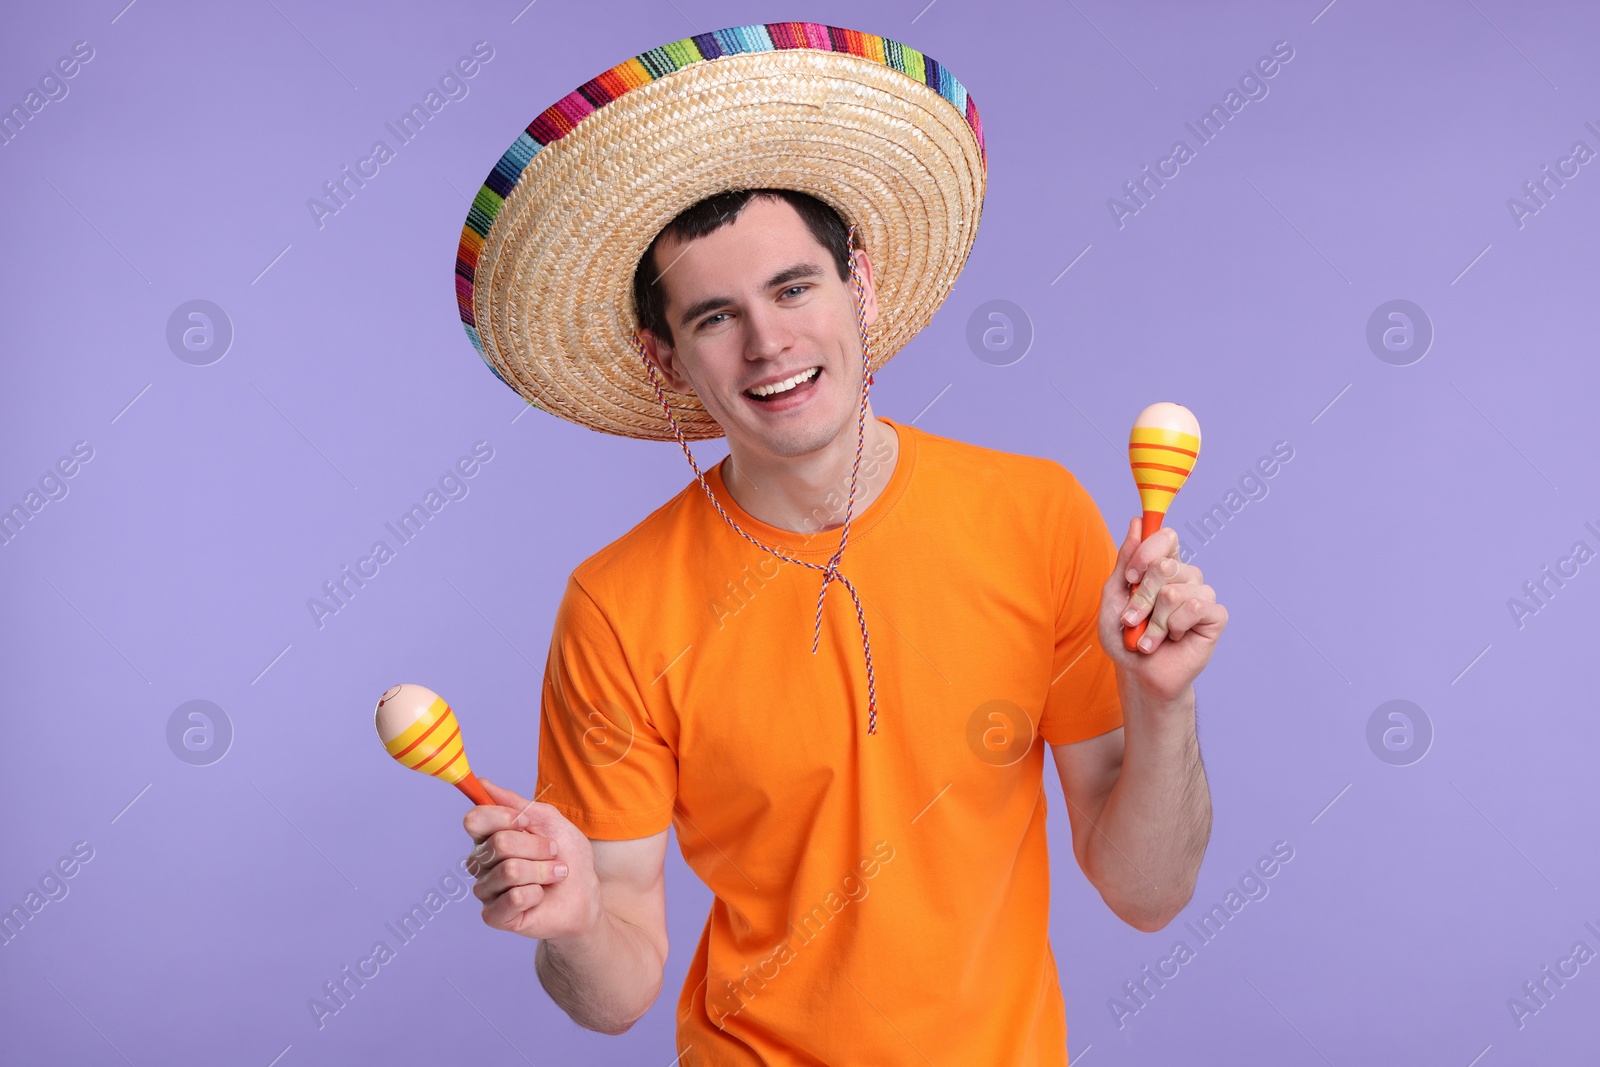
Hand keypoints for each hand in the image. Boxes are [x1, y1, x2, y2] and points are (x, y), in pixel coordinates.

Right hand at [463, 778, 599, 941]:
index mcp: (489, 837)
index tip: (528, 821)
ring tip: (555, 874)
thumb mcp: (548, 821)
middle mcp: (481, 863)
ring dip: (543, 871)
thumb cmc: (567, 856)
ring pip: (509, 870)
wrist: (584, 894)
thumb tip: (482, 783)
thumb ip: (515, 803)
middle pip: (498, 843)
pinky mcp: (494, 916)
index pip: (474, 820)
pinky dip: (536, 893)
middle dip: (537, 846)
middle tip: (553, 853)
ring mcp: (486, 890)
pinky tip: (540, 896)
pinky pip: (512, 898)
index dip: (503, 817)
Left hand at [1098, 518, 1227, 704]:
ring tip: (1149, 638)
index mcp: (1162, 567)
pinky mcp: (1215, 617)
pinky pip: (1196, 608)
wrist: (1139, 674)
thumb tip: (1136, 523)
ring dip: (1155, 621)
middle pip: (1166, 566)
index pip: (1166, 538)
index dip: (1146, 552)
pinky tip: (1172, 639)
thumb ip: (1125, 561)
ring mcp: (1201, 595)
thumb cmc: (1125, 635)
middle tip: (1133, 620)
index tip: (1131, 576)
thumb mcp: (1114, 596)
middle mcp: (1185, 577)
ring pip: (1177, 592)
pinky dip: (1175, 627)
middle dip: (1142, 598)